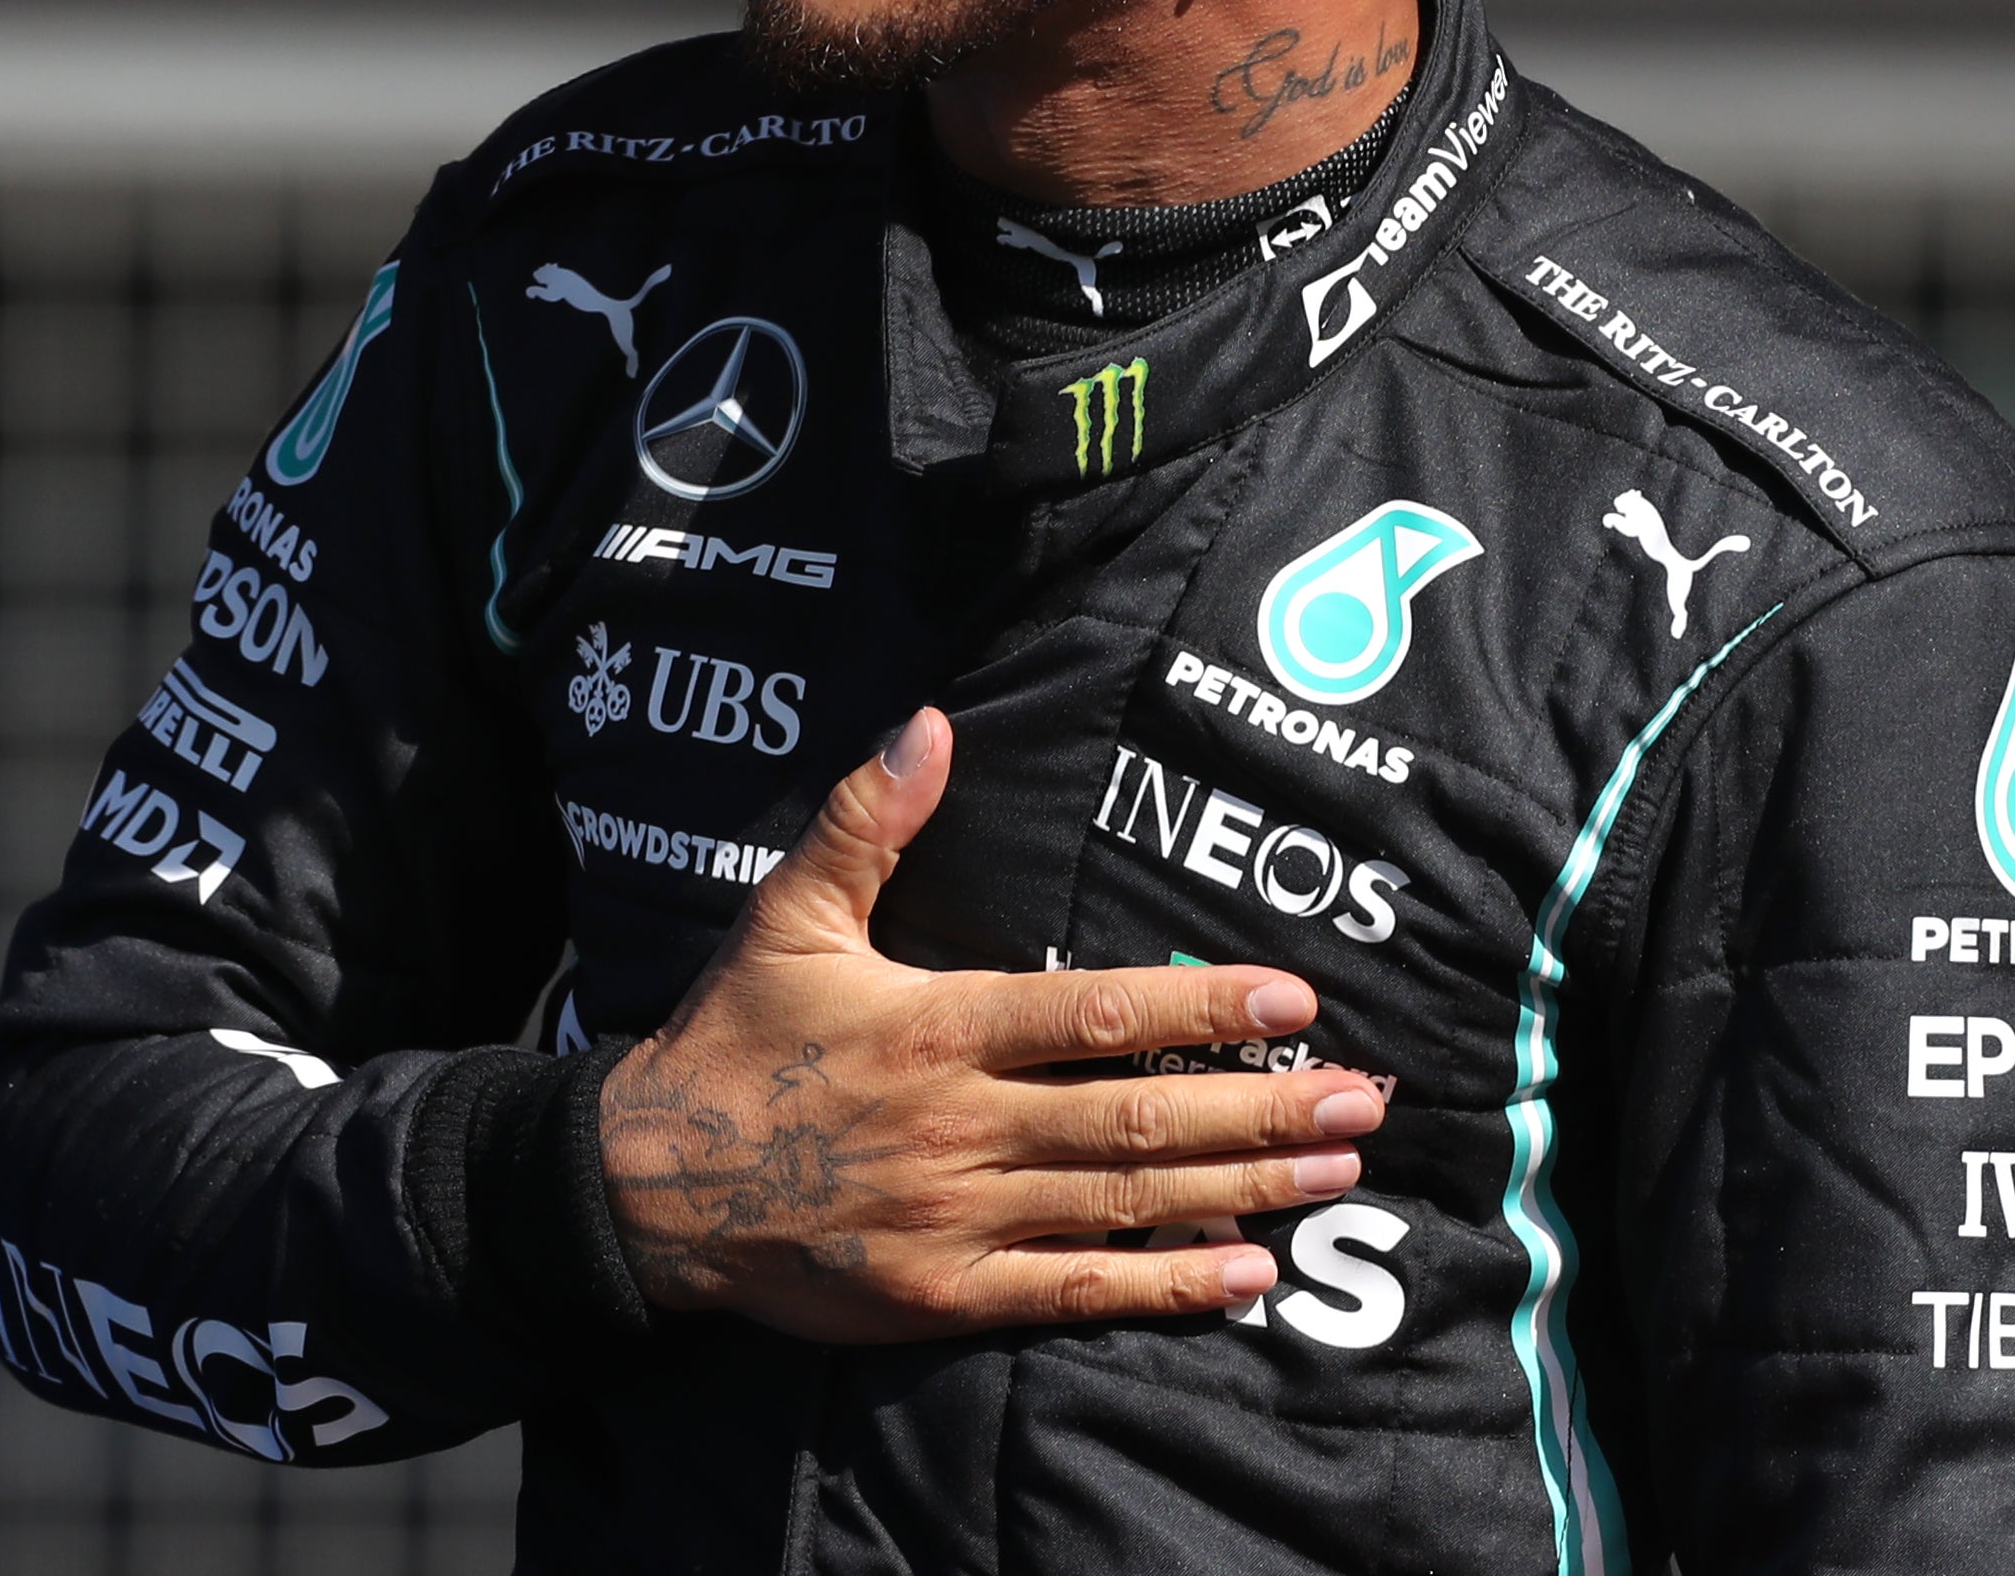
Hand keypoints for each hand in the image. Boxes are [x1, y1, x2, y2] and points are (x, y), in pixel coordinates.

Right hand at [597, 707, 1384, 1341]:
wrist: (649, 1186)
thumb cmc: (734, 1037)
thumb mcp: (787, 914)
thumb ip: (867, 819)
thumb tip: (929, 721)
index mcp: (934, 1025)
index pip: (1092, 1013)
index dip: (1201, 1009)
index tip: (1293, 1001)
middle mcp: (959, 1125)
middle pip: (1138, 1116)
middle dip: (1263, 1109)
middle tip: (1365, 1100)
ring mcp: (956, 1218)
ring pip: (1124, 1201)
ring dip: (1242, 1186)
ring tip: (1336, 1172)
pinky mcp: (944, 1293)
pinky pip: (1074, 1293)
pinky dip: (1166, 1285)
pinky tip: (1248, 1273)